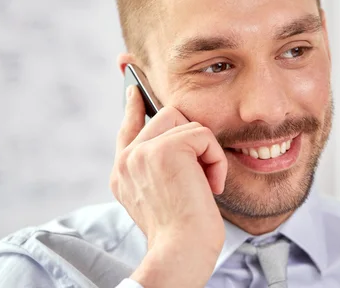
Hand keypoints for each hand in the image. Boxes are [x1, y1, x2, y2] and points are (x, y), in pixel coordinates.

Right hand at [110, 85, 227, 287]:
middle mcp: (127, 159)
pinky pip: (203, 135)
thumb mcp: (163, 194)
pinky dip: (216, 159)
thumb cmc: (182, 230)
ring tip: (206, 183)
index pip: (127, 126)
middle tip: (202, 174)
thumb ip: (159, 164)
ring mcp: (142, 152)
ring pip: (186, 122)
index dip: (133, 105)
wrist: (182, 252)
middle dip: (194, 139)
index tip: (133, 86)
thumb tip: (178, 134)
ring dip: (207, 152)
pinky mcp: (164, 150)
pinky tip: (211, 185)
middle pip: (167, 116)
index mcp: (124, 170)